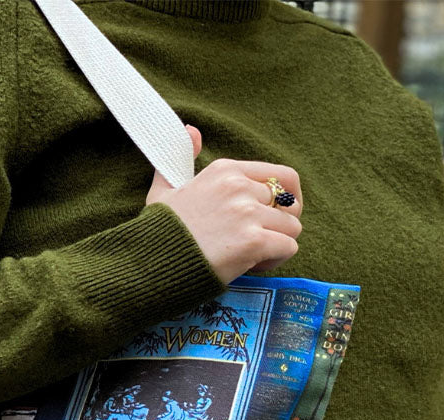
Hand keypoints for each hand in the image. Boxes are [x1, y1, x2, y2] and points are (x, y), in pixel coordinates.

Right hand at [146, 126, 302, 284]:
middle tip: (260, 241)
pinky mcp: (253, 241)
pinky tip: (254, 265)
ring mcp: (247, 213)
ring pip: (292, 227)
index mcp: (224, 171)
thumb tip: (192, 130)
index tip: (270, 216)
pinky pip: (288, 247)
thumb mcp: (164, 189)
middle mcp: (239, 187)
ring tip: (254, 256)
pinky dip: (276, 259)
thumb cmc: (159, 232)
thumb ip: (181, 159)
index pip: (281, 176)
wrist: (151, 263)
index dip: (283, 200)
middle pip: (289, 204)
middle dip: (279, 225)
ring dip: (278, 244)